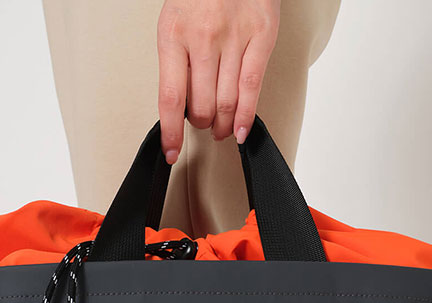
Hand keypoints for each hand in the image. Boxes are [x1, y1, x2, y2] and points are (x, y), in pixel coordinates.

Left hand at [157, 0, 280, 163]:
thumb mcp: (175, 21)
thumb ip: (177, 62)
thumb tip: (180, 109)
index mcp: (173, 34)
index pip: (170, 98)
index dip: (170, 132)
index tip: (171, 152)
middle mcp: (202, 36)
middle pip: (201, 105)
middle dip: (202, 124)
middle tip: (205, 125)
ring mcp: (233, 37)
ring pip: (226, 102)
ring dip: (223, 125)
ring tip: (222, 129)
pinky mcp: (261, 36)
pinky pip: (252, 88)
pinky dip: (245, 116)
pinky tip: (240, 130)